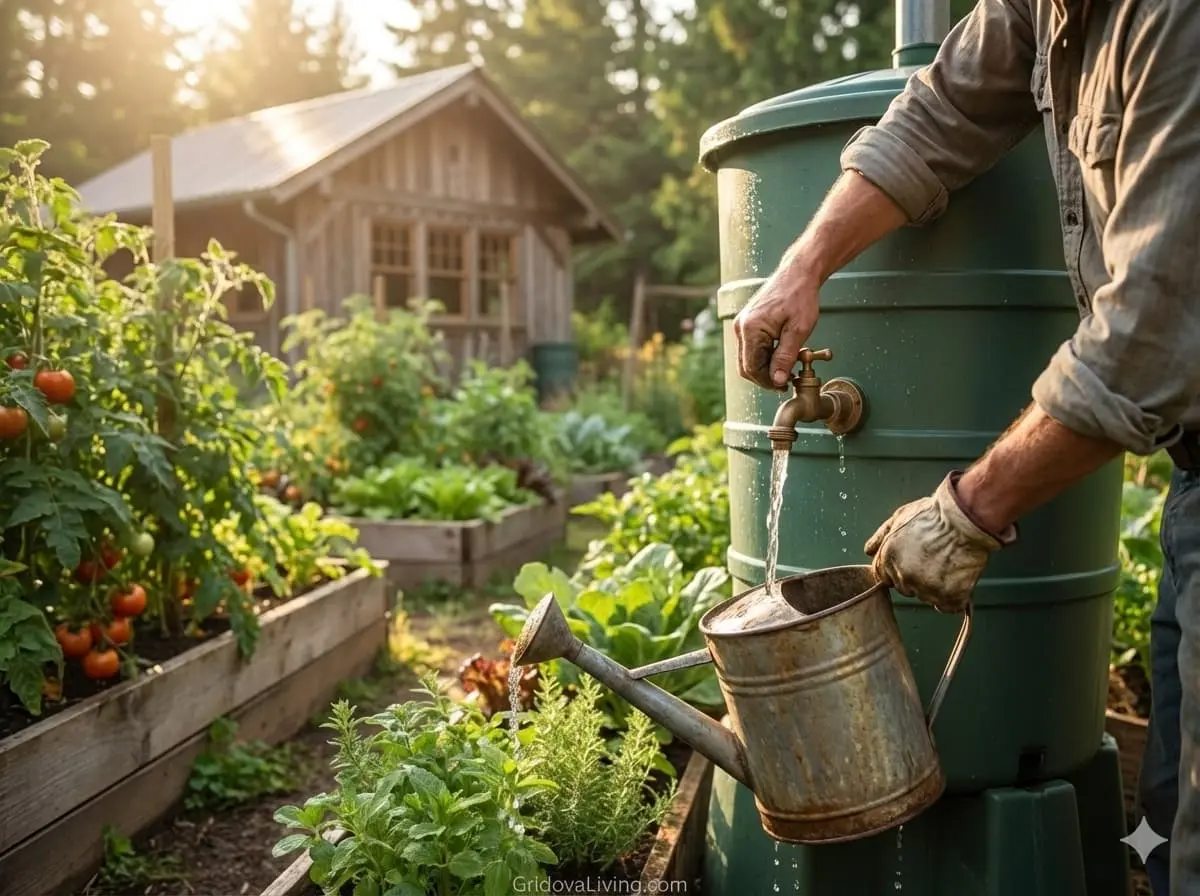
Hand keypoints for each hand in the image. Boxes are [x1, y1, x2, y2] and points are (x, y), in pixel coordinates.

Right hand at [733, 262, 819, 389]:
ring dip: (766, 367)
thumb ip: (785, 357)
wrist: (798, 274)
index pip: (752, 368)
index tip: (784, 385)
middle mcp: (741, 327)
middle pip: (746, 366)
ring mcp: (742, 325)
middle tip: (786, 380)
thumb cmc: (800, 296)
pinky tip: (782, 355)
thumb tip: (776, 380)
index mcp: (750, 328)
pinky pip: (752, 348)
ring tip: (787, 367)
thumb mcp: (798, 330)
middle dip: (765, 377)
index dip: (767, 381)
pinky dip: (765, 356)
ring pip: (748, 358)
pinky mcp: (748, 324)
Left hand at [864, 472, 1016, 612]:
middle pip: (906, 588)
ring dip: (935, 587)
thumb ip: (880, 536)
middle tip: (933, 559)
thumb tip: (868, 550)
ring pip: (926, 597)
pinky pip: (947, 606)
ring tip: (947, 564)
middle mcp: (904, 577)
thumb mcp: (899, 517)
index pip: (884, 578)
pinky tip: (957, 579)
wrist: (964, 519)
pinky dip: (953, 597)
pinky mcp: (949, 596)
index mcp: (888, 559)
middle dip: (916, 578)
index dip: (898, 570)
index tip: (912, 562)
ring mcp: (926, 588)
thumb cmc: (934, 515)